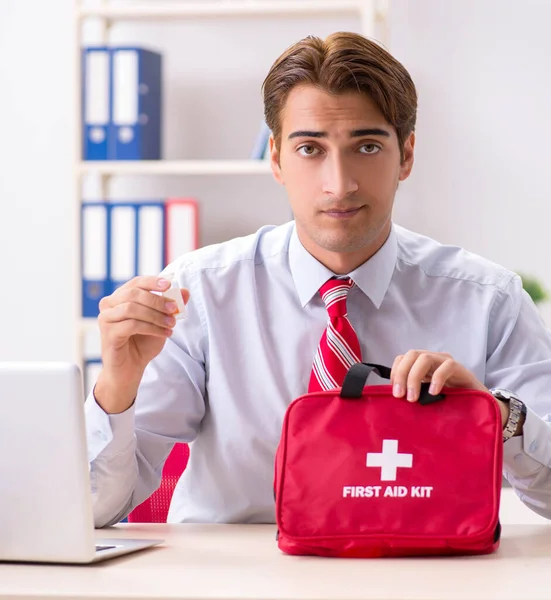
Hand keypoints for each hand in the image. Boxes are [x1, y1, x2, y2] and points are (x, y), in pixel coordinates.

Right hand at [94, 276, 188, 413]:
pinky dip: (152, 328)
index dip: (152, 281)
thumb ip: (171, 306)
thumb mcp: (161, 322)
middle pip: (133, 293)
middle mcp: (109, 305)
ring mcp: (106, 319)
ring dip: (156, 315)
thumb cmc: (143, 343)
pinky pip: (131, 325)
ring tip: (172, 324)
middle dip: (157, 300)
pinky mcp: (108, 334)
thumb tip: (186, 292)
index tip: (169, 284)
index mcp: (120, 298)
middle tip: (175, 309)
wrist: (130, 369)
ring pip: (132, 308)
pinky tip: (165, 333)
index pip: (136, 283)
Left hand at [390, 350, 508, 425]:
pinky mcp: (460, 369)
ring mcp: (445, 362)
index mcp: (421, 365)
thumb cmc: (450, 402)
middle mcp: (432, 359)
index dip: (395, 372)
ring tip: (413, 397)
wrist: (480, 407)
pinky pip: (447, 366)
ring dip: (414, 377)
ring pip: (424, 357)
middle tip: (399, 396)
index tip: (393, 392)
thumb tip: (392, 403)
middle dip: (401, 374)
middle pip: (411, 355)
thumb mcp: (426, 399)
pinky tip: (433, 393)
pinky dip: (437, 378)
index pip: (402, 359)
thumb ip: (414, 395)